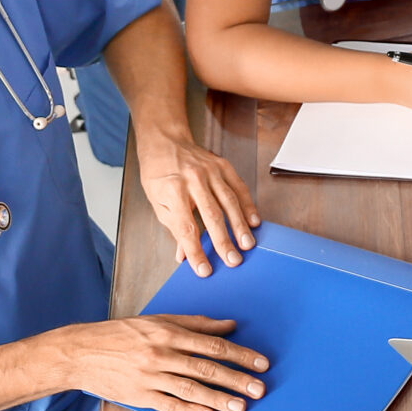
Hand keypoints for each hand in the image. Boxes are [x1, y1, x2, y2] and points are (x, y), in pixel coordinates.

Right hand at [44, 314, 268, 410]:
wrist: (81, 352)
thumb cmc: (122, 334)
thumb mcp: (158, 319)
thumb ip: (196, 323)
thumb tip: (230, 324)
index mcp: (168, 332)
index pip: (212, 345)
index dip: (240, 355)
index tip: (261, 363)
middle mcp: (161, 353)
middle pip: (206, 368)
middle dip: (236, 379)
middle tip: (260, 388)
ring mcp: (150, 376)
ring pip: (191, 388)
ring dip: (219, 399)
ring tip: (241, 407)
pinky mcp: (139, 395)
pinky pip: (169, 405)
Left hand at [131, 124, 261, 275]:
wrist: (165, 140)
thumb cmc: (158, 173)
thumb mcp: (157, 202)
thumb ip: (173, 228)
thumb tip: (184, 255)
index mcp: (172, 190)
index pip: (186, 228)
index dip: (196, 251)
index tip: (204, 270)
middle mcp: (192, 179)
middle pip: (211, 216)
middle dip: (223, 241)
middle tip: (233, 261)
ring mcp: (210, 171)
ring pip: (229, 202)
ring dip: (240, 226)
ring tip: (247, 245)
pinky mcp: (222, 165)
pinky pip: (239, 187)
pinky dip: (248, 205)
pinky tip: (254, 221)